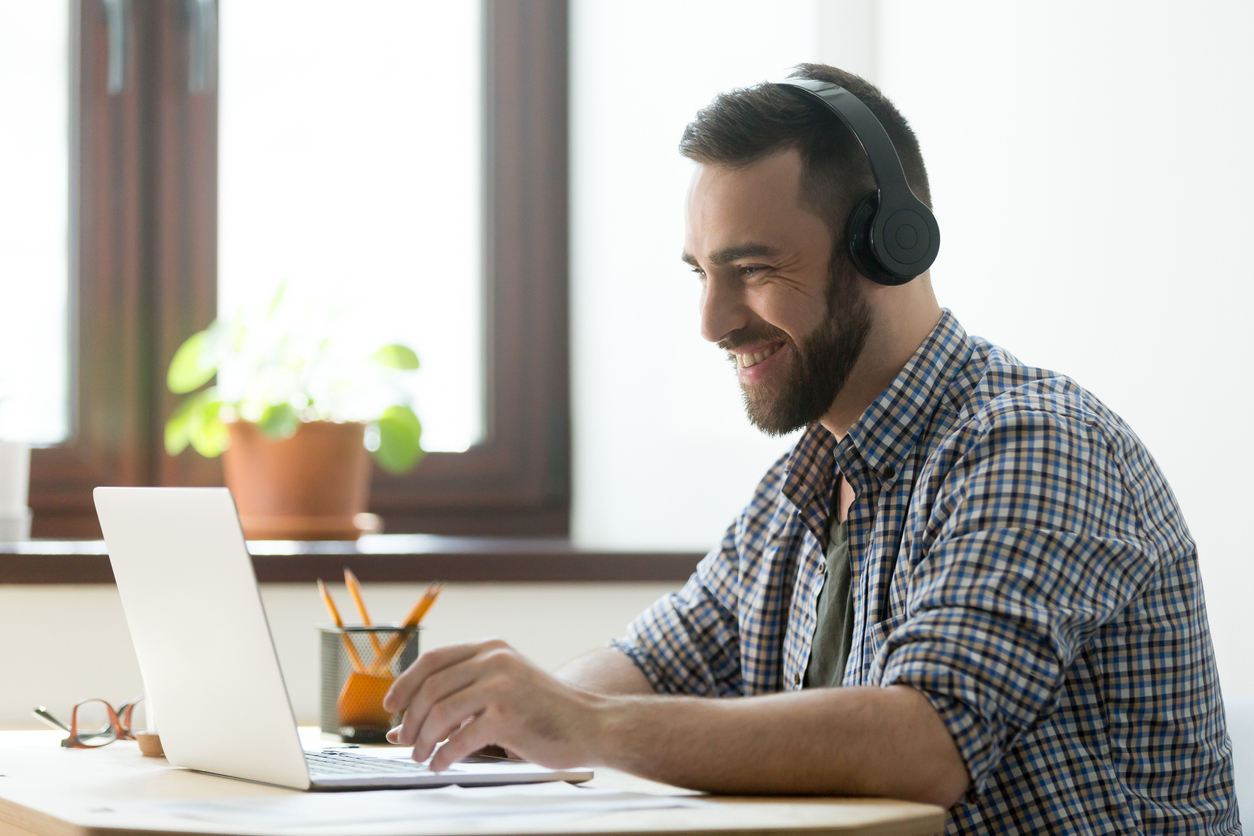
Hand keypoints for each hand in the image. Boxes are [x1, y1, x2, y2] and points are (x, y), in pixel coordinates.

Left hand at [382, 639, 604, 771]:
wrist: (590, 724)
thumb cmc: (545, 711)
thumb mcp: (503, 690)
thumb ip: (460, 699)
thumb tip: (405, 725)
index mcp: (492, 649)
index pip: (433, 660)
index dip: (406, 683)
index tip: (392, 705)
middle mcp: (495, 661)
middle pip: (431, 687)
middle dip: (411, 719)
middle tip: (405, 740)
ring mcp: (501, 687)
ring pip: (440, 713)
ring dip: (423, 740)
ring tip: (422, 755)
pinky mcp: (506, 716)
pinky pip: (459, 739)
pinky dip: (443, 756)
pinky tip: (441, 764)